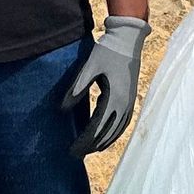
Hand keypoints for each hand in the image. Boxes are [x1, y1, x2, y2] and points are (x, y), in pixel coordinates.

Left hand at [63, 15, 149, 159]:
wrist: (127, 39)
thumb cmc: (107, 52)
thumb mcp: (89, 68)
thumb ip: (77, 89)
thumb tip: (62, 109)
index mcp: (115, 98)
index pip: (97, 127)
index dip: (84, 141)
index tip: (72, 150)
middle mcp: (125, 104)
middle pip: (108, 132)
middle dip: (92, 145)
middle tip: (76, 154)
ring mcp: (130, 101)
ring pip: (118, 129)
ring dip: (105, 141)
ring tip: (91, 150)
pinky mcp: (130, 97)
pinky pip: (123, 122)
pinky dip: (115, 132)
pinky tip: (108, 135)